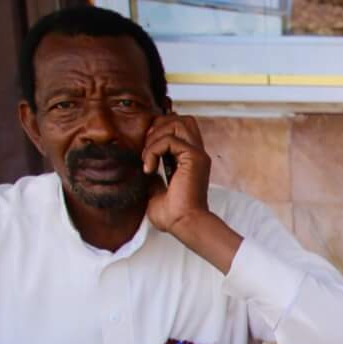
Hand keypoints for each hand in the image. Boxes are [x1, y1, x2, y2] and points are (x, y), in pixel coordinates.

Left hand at [141, 113, 240, 271]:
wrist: (184, 224)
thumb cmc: (174, 215)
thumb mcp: (156, 191)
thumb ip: (154, 176)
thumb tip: (145, 168)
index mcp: (189, 160)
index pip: (178, 128)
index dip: (158, 132)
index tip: (146, 153)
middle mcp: (196, 154)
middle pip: (181, 119)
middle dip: (158, 127)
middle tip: (147, 148)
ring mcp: (197, 154)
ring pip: (177, 122)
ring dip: (155, 136)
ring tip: (147, 157)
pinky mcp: (194, 158)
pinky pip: (169, 139)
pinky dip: (153, 150)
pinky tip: (148, 168)